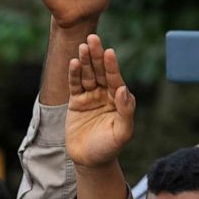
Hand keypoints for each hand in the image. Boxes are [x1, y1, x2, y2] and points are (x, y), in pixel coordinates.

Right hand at [66, 34, 134, 167]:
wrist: (90, 161)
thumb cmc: (109, 148)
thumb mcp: (122, 133)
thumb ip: (125, 111)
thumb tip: (123, 89)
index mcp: (119, 99)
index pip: (115, 79)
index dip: (112, 66)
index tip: (109, 52)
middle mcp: (106, 94)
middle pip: (101, 71)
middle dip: (97, 56)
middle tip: (93, 38)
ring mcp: (91, 96)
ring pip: (87, 75)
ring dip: (84, 61)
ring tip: (82, 47)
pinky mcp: (77, 101)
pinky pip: (75, 85)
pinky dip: (74, 74)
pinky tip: (73, 63)